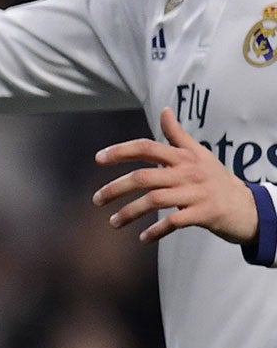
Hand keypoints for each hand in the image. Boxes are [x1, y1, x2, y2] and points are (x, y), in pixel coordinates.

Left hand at [93, 109, 259, 244]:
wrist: (250, 207)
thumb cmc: (218, 179)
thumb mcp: (199, 154)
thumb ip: (177, 135)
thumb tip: (164, 110)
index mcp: (184, 156)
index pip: (147, 147)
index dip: (121, 151)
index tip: (98, 158)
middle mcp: (188, 172)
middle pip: (143, 177)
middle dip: (116, 188)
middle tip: (97, 199)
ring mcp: (196, 193)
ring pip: (154, 200)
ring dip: (130, 213)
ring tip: (113, 223)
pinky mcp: (204, 213)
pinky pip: (174, 222)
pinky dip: (156, 230)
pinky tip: (142, 237)